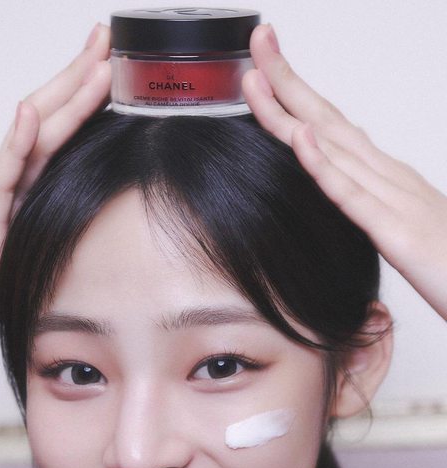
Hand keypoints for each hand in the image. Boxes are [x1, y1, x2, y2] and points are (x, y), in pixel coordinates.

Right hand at [0, 24, 110, 366]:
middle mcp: (10, 183)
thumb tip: (95, 213)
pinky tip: (27, 115)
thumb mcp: (32, 247)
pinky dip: (15, 144)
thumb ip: (55, 221)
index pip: (58, 130)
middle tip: (106, 37)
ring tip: (90, 63)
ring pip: (31, 138)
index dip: (84, 94)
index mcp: (25, 187)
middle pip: (47, 117)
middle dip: (78, 75)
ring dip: (62, 98)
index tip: (112, 61)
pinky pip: (1, 180)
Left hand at [242, 24, 446, 321]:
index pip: (331, 125)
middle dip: (286, 79)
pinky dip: (324, 165)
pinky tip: (301, 138)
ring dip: (291, 109)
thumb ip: (372, 203)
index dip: (295, 94)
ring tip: (260, 74)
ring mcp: (393, 201)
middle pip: (327, 121)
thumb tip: (345, 185)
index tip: (264, 65)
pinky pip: (353, 196)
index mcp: (385, 176)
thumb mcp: (403, 226)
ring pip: (332, 147)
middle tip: (258, 39)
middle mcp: (387, 177)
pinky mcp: (396, 233)